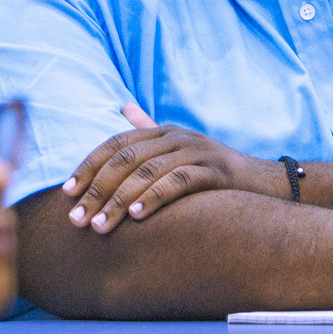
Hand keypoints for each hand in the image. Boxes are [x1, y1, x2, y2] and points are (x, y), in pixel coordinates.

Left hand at [60, 103, 282, 233]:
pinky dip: (154, 198)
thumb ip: (150, 130)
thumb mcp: (180, 149)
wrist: (266, 183)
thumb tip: (123, 107)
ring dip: (119, 201)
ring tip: (99, 226)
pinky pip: (178, 181)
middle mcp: (176, 136)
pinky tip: (137, 217)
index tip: (66, 193)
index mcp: (163, 132)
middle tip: (76, 220)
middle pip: (125, 159)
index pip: (115, 145)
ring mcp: (197, 151)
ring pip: (147, 172)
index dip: (88, 166)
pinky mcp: (215, 170)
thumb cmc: (215, 172)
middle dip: (97, 190)